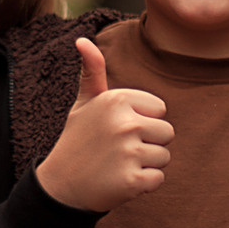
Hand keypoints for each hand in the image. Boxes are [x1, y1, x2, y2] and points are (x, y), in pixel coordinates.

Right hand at [32, 39, 171, 212]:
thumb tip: (82, 40)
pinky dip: (143, 185)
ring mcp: (129, 153)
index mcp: (117, 99)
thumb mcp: (84, 104)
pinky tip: (120, 181)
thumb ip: (92, 72)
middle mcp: (125, 123)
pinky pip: (158, 179)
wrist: (61, 186)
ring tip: (118, 165)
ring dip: (146, 165)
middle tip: (118, 151)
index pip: (160, 110)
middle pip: (167, 133)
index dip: (142, 121)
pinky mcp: (133, 181)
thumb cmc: (78, 140)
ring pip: (164, 157)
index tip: (116, 130)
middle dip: (148, 144)